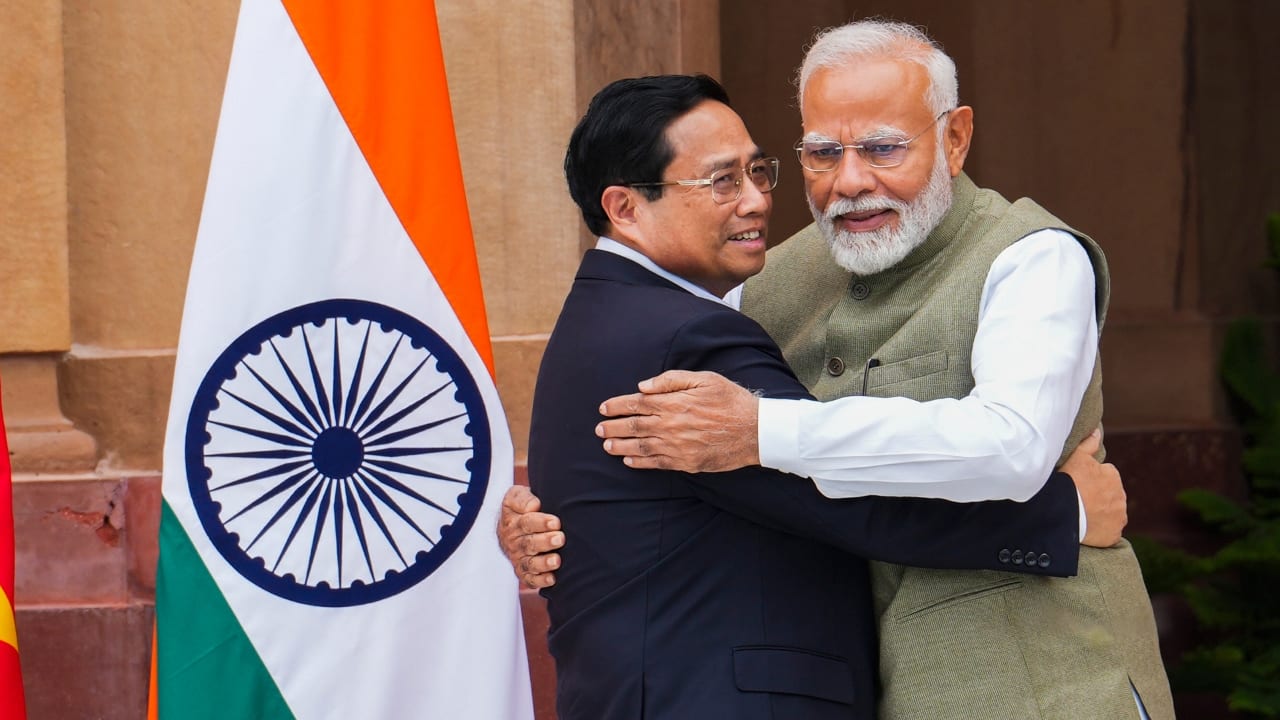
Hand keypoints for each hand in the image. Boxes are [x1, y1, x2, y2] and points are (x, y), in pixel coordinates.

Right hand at [497, 485, 562, 588]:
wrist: (509, 524)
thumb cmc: (521, 507)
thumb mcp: (516, 495)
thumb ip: (523, 498)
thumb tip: (534, 505)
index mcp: (512, 522)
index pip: (525, 523)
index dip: (541, 523)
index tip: (555, 522)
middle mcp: (513, 542)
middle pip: (529, 544)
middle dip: (545, 542)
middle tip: (560, 539)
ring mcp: (518, 558)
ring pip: (529, 563)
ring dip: (543, 563)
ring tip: (556, 560)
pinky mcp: (523, 572)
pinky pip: (530, 579)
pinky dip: (540, 581)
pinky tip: (552, 579)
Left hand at [595, 370, 759, 471]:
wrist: (755, 431)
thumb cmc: (731, 400)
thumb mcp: (704, 379)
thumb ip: (671, 380)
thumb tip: (643, 386)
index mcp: (673, 403)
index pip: (637, 403)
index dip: (617, 406)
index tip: (603, 408)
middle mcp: (671, 425)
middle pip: (633, 427)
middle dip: (612, 427)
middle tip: (598, 428)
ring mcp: (677, 446)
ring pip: (640, 447)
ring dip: (620, 446)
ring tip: (606, 445)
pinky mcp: (686, 462)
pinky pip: (656, 464)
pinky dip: (639, 463)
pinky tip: (628, 461)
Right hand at [1063, 429, 1126, 547]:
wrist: (1064, 512)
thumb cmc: (1068, 482)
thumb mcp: (1075, 457)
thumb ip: (1088, 444)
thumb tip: (1097, 431)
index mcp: (1113, 476)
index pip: (1104, 476)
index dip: (1090, 480)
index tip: (1079, 484)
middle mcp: (1121, 497)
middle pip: (1109, 495)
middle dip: (1098, 496)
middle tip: (1078, 500)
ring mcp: (1118, 517)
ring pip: (1110, 513)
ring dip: (1101, 513)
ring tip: (1082, 515)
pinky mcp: (1114, 534)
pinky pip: (1109, 531)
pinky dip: (1101, 530)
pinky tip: (1087, 528)